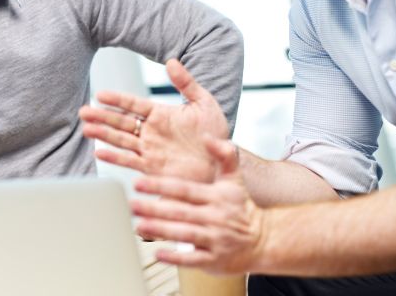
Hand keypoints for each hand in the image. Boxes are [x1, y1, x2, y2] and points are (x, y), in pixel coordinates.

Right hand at [79, 59, 228, 181]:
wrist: (222, 164)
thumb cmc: (215, 133)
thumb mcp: (204, 103)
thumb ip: (186, 83)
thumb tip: (172, 61)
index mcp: (160, 114)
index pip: (133, 104)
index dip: (116, 100)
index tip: (100, 95)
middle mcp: (151, 132)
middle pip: (121, 122)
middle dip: (102, 117)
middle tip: (83, 112)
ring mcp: (150, 150)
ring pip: (121, 140)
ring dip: (103, 135)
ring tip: (86, 129)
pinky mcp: (153, 168)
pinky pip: (131, 161)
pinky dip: (115, 158)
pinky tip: (100, 153)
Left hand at [131, 138, 264, 274]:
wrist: (264, 240)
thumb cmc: (241, 208)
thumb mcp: (234, 179)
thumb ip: (223, 156)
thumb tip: (208, 137)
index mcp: (216, 196)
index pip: (184, 189)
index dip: (160, 186)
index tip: (138, 183)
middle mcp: (215, 217)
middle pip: (180, 212)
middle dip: (154, 208)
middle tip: (132, 205)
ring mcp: (215, 240)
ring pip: (184, 234)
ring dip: (160, 230)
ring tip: (139, 225)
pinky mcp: (214, 260)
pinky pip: (192, 260)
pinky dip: (175, 257)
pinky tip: (158, 253)